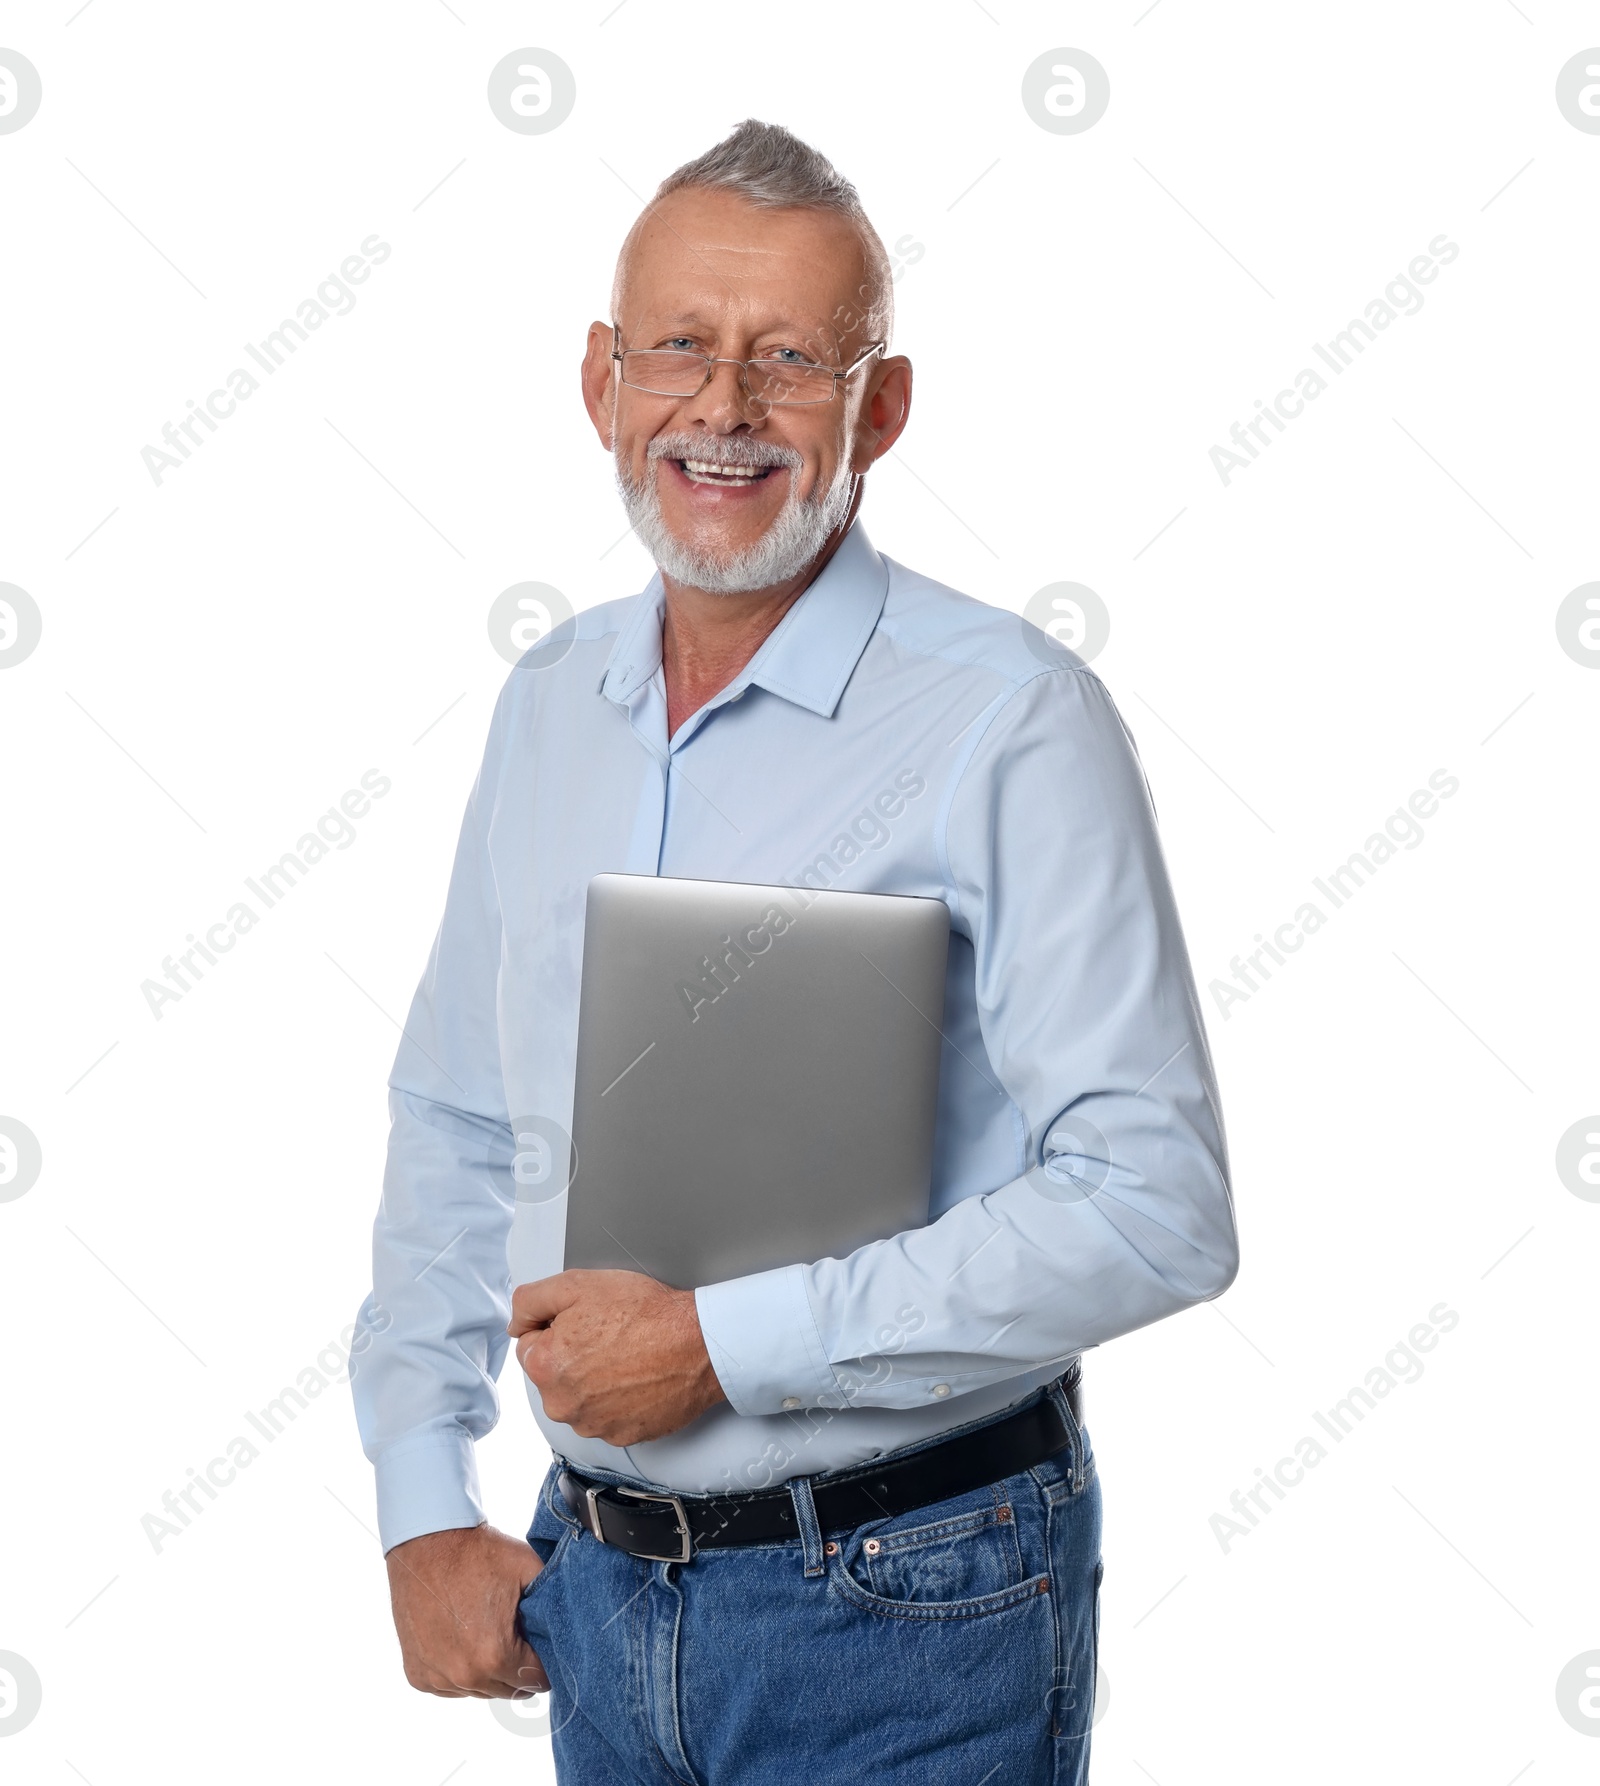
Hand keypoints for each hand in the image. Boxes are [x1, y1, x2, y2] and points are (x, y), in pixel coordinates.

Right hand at [386, 1523, 548, 1698]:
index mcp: (495, 1656)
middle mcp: (464, 1676)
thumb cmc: (476, 1553)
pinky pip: (450, 1686)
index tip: (539, 1639)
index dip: (545, 1660)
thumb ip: (554, 1602)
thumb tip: (571, 1625)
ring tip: (487, 1631)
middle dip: (518, 1666)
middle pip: (509, 1690)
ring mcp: (437, 1678)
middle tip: (515, 1632)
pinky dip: (460, 1669)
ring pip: (480, 1690)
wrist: (425, 1541)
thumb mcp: (528, 1568)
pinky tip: (462, 1639)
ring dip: (488, 1670)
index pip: (537, 1681)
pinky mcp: (417, 1674)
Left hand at [508, 1268, 726, 1444]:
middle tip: (609, 1335)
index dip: (558, 1326)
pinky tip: (637, 1377)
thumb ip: (531, 1300)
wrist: (698, 1345)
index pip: (531, 1344)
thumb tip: (516, 1321)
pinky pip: (607, 1415)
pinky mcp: (621, 1436)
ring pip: (580, 1397)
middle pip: (554, 1374)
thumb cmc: (647, 1313)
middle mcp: (563, 1404)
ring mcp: (593, 1425)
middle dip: (573, 1355)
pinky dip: (618, 1400)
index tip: (586, 1320)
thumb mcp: (579, 1284)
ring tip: (627, 1356)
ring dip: (595, 1380)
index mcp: (546, 1367)